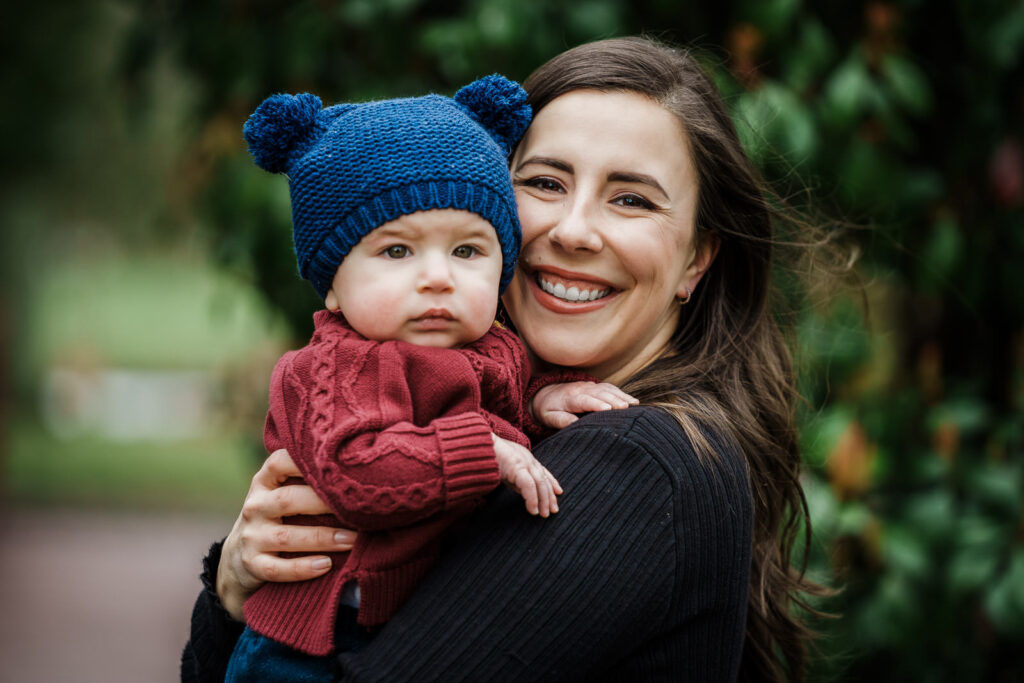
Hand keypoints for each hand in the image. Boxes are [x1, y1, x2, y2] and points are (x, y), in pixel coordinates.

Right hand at [217, 449, 356, 620]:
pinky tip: (326, 565)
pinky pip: (276, 568)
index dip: (304, 460)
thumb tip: (358, 471)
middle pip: (288, 499)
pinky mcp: (252, 564)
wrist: (239, 557)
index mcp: (265, 482)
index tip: (337, 465)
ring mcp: (251, 536)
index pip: (280, 462)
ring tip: (352, 541)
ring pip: (286, 537)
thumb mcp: (282, 493)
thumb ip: (308, 481)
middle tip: (359, 510)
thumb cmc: (278, 518)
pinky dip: (302, 568)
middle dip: (325, 504)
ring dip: (322, 538)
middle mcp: (255, 506)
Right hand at [490, 433, 562, 516]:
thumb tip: (522, 492)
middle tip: (553, 510)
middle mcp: (527, 458)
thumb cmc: (486, 456)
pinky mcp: (516, 466)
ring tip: (544, 514)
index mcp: (525, 457)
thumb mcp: (505, 469)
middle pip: (544, 479)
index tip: (558, 492)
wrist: (476, 445)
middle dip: (550, 495)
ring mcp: (523, 462)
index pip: (543, 471)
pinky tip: (533, 510)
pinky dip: (532, 499)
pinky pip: (529, 486)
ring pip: (539, 483)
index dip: (552, 482)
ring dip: (543, 500)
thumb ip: (515, 479)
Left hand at [532, 381, 638, 428]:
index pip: (584, 400)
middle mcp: (581, 389)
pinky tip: (633, 402)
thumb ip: (561, 420)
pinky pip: (610, 388)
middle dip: (613, 399)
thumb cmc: (548, 409)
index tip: (608, 409)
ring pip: (607, 389)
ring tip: (634, 404)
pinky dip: (622, 393)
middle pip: (599, 393)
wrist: (546, 394)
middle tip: (625, 408)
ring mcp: (590, 386)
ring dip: (621, 396)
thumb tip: (574, 425)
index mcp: (569, 398)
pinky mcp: (596, 386)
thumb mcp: (549, 417)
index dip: (596, 404)